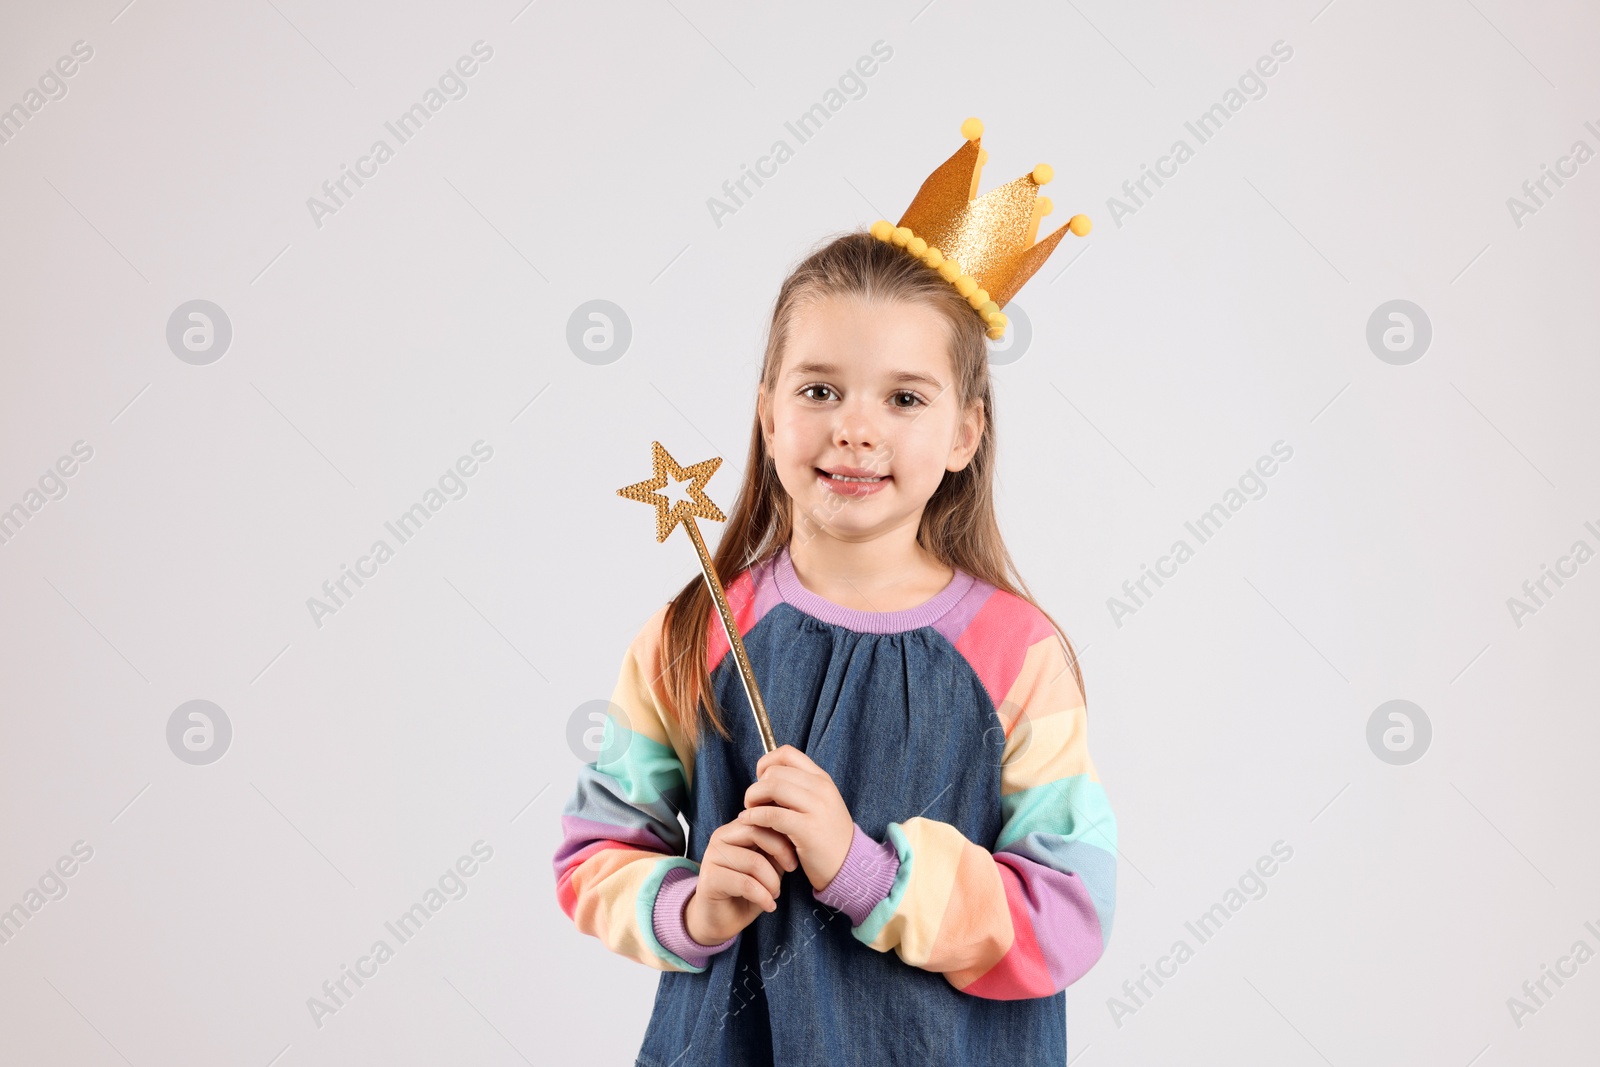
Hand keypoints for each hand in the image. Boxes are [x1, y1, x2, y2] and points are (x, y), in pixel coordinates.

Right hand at [684, 818, 798, 945]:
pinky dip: (763, 897)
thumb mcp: (767, 866)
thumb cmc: (747, 891)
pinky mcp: (709, 879)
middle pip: (756, 832)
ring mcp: (711, 856)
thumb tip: (793, 837)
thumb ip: (775, 850)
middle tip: (790, 870)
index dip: (782, 836)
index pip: (761, 819)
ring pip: (754, 861)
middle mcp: (720, 838)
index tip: (794, 858)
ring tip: (775, 894)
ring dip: (772, 882)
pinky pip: (746, 884)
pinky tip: (768, 906)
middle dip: (780, 852)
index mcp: (734, 829)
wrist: (721, 920)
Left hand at [738, 745, 853, 892]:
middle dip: (756, 786)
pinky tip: (749, 821)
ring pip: (771, 787)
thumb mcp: (818, 804)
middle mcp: (821, 788)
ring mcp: (817, 808)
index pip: (787, 753)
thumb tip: (764, 778)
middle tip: (752, 803)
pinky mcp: (808, 829)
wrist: (849, 866)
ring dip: (753, 799)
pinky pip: (772, 814)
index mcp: (822, 779)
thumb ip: (797, 789)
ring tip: (750, 812)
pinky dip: (755, 816)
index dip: (766, 762)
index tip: (759, 780)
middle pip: (775, 772)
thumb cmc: (826, 837)